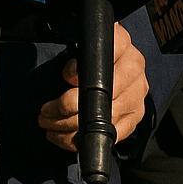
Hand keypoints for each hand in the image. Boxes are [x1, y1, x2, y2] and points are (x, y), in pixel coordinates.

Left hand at [38, 21, 148, 151]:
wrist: (117, 65)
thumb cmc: (94, 55)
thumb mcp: (84, 46)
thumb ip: (77, 56)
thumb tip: (72, 75)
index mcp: (120, 43)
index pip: (99, 57)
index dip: (77, 71)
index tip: (63, 79)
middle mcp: (133, 69)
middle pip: (99, 96)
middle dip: (66, 109)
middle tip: (45, 113)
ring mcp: (137, 94)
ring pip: (103, 119)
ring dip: (70, 128)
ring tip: (50, 126)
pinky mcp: (136, 115)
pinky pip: (110, 135)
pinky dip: (84, 140)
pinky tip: (66, 137)